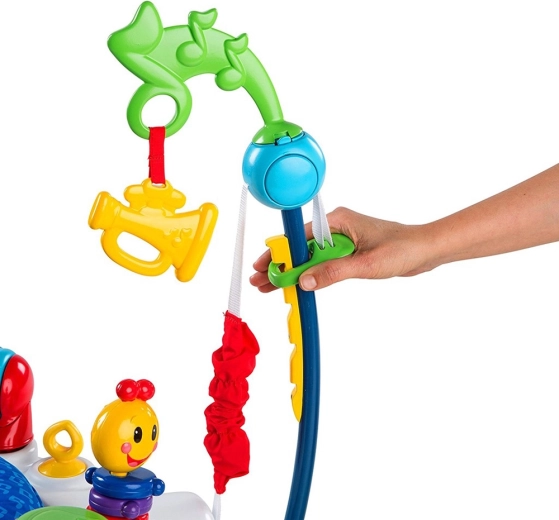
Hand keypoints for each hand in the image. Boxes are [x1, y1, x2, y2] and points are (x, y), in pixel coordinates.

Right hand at [249, 207, 434, 291]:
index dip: (280, 254)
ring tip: (270, 286)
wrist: (426, 250)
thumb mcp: (367, 263)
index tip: (264, 267)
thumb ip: (334, 272)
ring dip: (292, 272)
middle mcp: (336, 228)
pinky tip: (296, 284)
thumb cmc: (403, 248)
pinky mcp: (347, 252)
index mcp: (337, 221)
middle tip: (260, 281)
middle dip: (280, 265)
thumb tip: (304, 281)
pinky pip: (323, 263)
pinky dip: (309, 274)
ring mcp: (341, 240)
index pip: (299, 237)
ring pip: (309, 257)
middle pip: (300, 248)